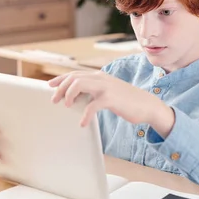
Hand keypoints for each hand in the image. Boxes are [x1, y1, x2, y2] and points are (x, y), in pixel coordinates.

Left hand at [48, 71, 174, 136]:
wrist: (147, 105)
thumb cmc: (126, 101)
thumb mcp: (108, 92)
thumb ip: (94, 91)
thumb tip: (76, 97)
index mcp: (99, 76)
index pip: (75, 74)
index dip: (61, 79)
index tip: (50, 85)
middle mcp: (100, 78)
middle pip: (74, 78)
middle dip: (60, 88)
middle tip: (54, 100)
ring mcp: (106, 87)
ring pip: (79, 84)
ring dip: (69, 95)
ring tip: (67, 106)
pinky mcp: (111, 99)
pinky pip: (92, 105)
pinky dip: (85, 115)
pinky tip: (83, 123)